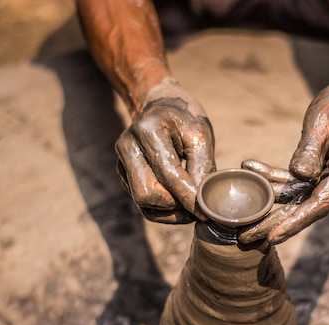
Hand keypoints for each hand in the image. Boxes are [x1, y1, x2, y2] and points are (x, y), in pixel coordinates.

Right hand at [115, 80, 215, 222]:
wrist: (161, 107)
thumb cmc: (184, 119)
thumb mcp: (200, 135)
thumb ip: (203, 167)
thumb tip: (203, 203)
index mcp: (147, 131)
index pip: (168, 175)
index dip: (189, 198)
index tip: (206, 213)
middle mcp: (128, 146)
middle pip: (147, 194)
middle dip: (175, 205)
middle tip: (197, 205)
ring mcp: (122, 162)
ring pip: (142, 203)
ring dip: (169, 211)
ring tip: (190, 205)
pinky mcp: (123, 174)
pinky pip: (142, 204)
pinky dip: (162, 209)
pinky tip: (178, 202)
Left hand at [240, 58, 328, 243]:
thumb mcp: (323, 120)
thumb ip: (310, 150)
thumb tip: (298, 175)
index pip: (319, 204)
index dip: (294, 222)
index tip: (271, 236)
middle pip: (308, 208)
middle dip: (275, 223)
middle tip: (244, 237)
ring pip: (303, 197)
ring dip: (273, 201)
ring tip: (242, 214)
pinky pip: (305, 183)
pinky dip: (281, 180)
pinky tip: (254, 170)